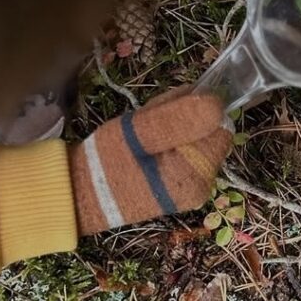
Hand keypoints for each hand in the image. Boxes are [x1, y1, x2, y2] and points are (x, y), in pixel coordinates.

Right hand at [68, 89, 230, 234]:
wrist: (82, 196)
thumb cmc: (105, 164)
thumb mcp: (138, 133)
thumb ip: (178, 118)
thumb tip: (217, 104)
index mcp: (196, 176)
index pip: (219, 126)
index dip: (192, 110)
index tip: (161, 115)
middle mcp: (203, 187)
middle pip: (209, 132)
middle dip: (182, 120)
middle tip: (146, 126)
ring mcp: (194, 189)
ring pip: (196, 139)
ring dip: (173, 130)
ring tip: (142, 138)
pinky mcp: (183, 187)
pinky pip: (186, 152)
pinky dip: (168, 142)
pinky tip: (145, 148)